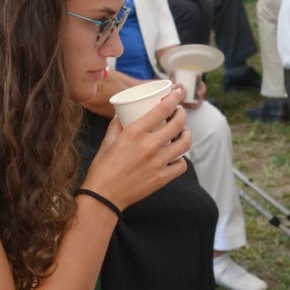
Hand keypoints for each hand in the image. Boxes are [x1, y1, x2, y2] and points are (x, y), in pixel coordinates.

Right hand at [82, 88, 189, 208]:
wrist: (103, 196)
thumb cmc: (103, 168)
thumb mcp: (107, 141)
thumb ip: (116, 125)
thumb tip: (122, 113)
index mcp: (135, 132)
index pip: (162, 109)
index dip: (175, 98)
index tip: (178, 92)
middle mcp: (149, 145)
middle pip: (178, 124)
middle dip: (182, 114)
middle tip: (179, 113)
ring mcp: (158, 162)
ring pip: (185, 143)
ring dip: (187, 135)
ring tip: (183, 133)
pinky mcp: (162, 178)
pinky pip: (181, 165)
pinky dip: (181, 159)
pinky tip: (176, 156)